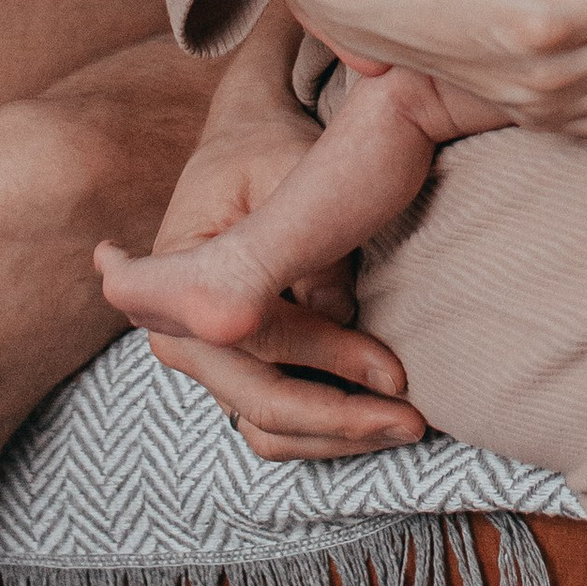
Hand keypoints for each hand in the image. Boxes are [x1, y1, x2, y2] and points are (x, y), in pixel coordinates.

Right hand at [144, 84, 426, 461]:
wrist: (248, 149)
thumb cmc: (267, 154)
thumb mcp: (282, 174)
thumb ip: (301, 244)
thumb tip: (336, 315)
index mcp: (172, 284)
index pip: (257, 339)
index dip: (330, 360)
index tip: (397, 375)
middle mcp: (180, 337)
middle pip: (260, 402)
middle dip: (340, 420)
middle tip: (414, 421)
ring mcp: (209, 363)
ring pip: (269, 428)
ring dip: (338, 436)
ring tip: (407, 425)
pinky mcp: (239, 372)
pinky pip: (276, 422)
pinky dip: (326, 430)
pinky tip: (381, 421)